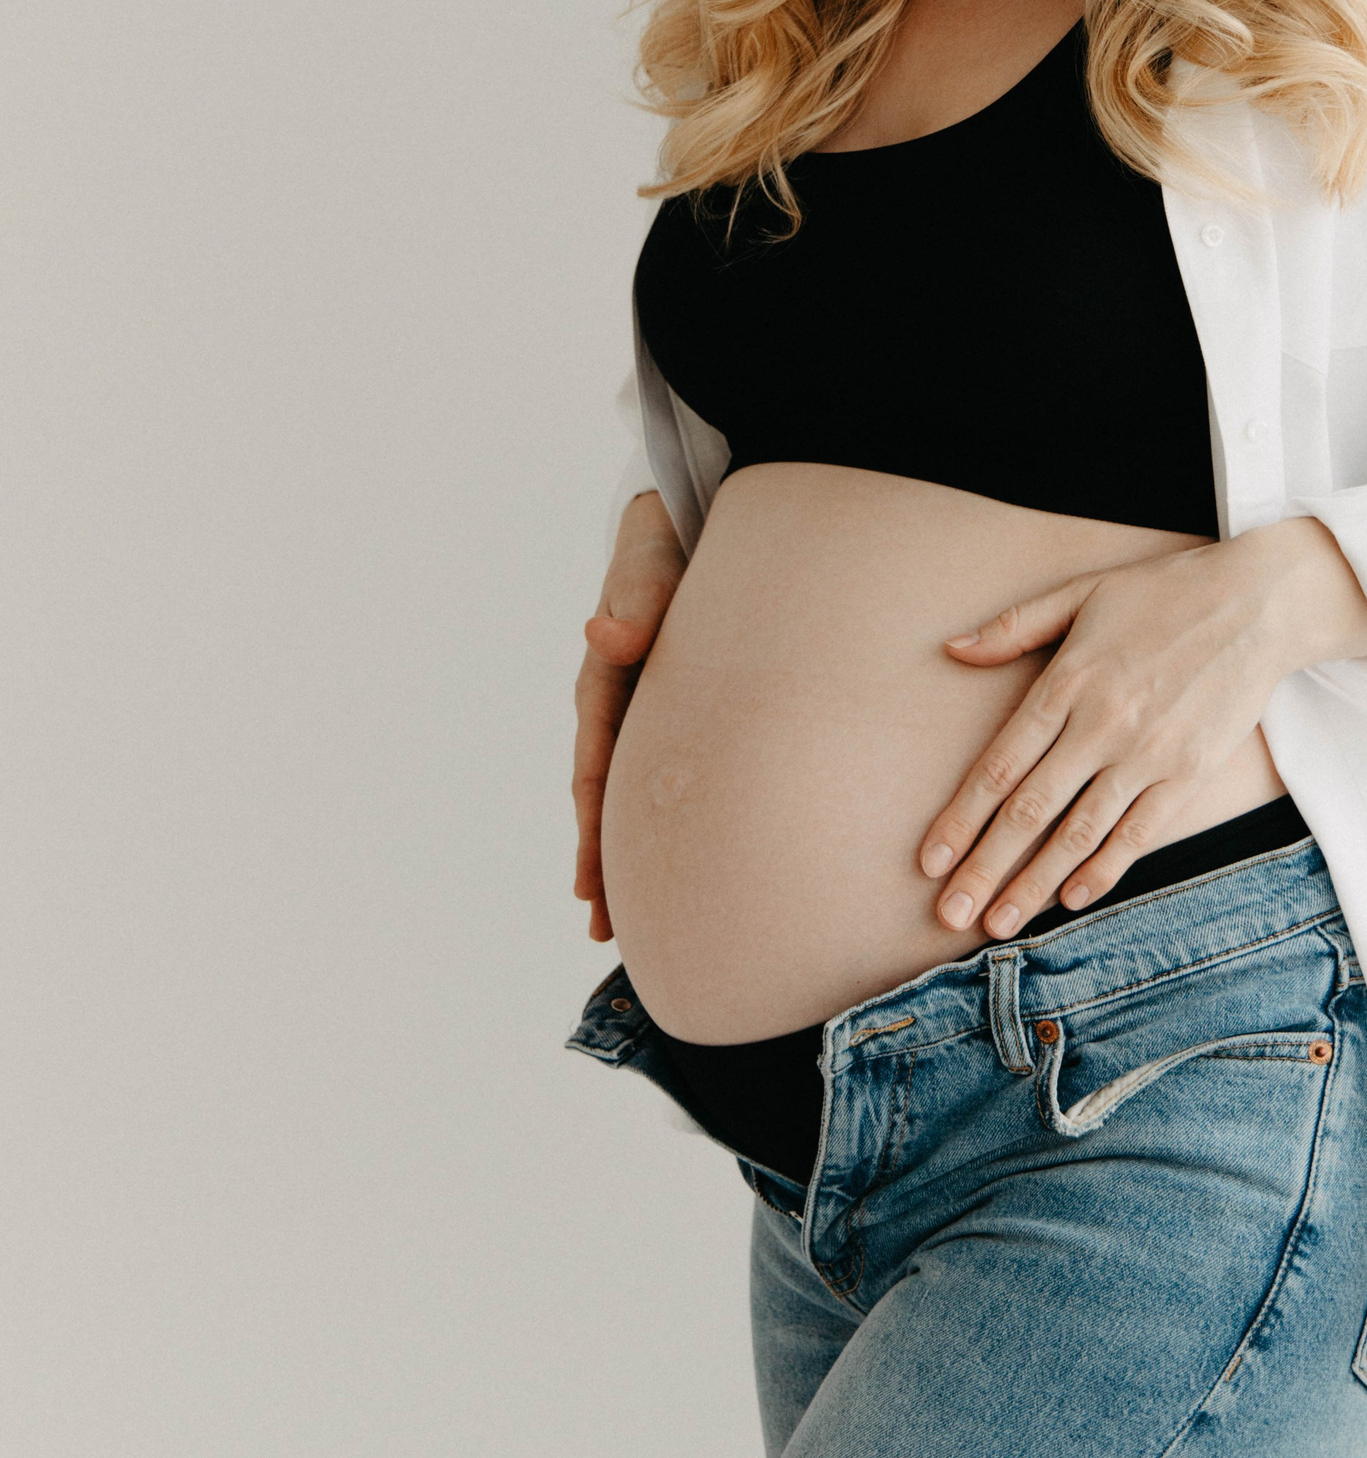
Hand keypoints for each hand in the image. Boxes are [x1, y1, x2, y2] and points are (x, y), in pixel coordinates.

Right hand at [573, 491, 685, 942]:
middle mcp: (617, 705)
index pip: (595, 768)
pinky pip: (664, 772)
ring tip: (629, 923)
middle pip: (606, 799)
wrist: (681, 523)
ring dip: (627, 854)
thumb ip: (637, 600)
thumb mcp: (649, 566)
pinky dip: (665, 819)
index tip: (590, 887)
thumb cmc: (665, 546)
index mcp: (604, 680)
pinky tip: (685, 860)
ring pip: (632, 794)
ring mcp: (645, 711)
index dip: (592, 830)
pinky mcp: (676, 709)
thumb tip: (606, 635)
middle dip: (603, 865)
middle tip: (607, 933)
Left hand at [917, 517, 1366, 939]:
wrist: (1258, 603)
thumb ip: (1014, 626)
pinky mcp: (1190, 772)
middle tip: (948, 915)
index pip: (999, 765)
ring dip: (1034, 884)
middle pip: (1029, 810)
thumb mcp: (1081, 593)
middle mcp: (1102, 723)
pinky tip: (1071, 899)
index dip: (959, 819)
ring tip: (999, 925)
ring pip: (1079, 833)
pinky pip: (1139, 833)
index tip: (928, 861)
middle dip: (984, 868)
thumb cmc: (1162, 593)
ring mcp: (1148, 753)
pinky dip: (1104, 869)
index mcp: (1068, 680)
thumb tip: (951, 649)